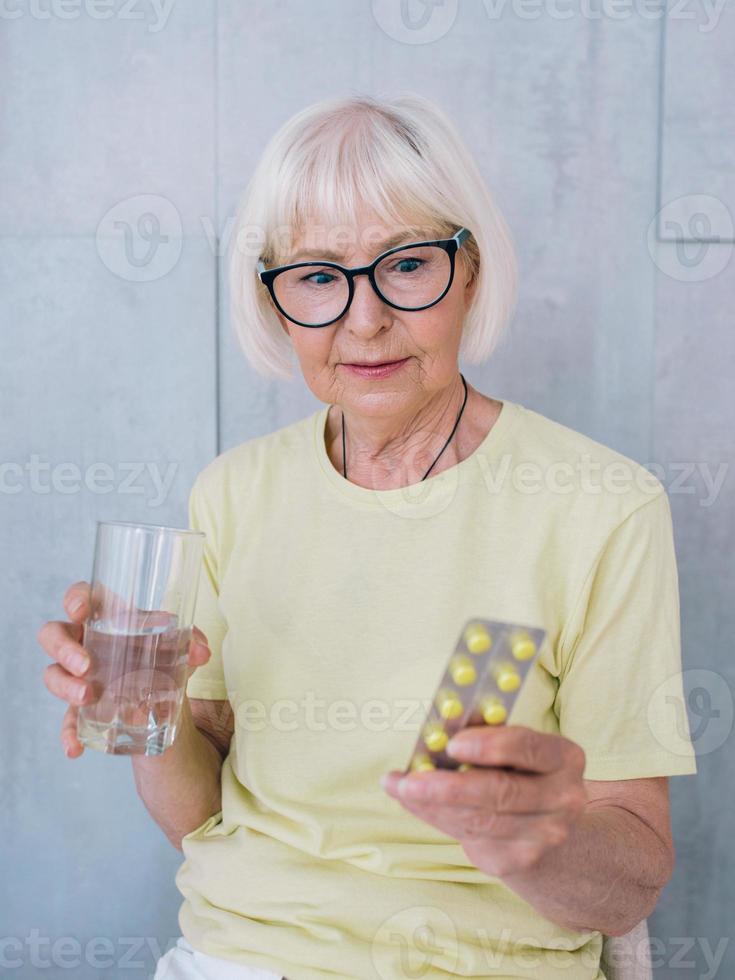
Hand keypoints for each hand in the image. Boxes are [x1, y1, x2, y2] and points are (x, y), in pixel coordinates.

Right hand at [37, 580, 211, 758]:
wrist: (163, 698)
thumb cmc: (163, 657)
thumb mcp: (178, 648)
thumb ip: (191, 644)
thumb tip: (201, 652)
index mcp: (107, 618)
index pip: (81, 597)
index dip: (75, 599)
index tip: (80, 612)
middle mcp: (86, 643)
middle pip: (53, 633)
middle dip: (64, 648)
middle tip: (86, 665)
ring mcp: (78, 676)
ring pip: (52, 673)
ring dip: (64, 686)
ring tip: (87, 697)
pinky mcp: (79, 707)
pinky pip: (66, 719)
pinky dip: (68, 733)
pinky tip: (75, 747)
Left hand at [381, 724, 586, 876]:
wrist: (547, 829)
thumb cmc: (521, 772)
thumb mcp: (515, 747)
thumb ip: (485, 731)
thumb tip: (442, 717)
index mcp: (565, 758)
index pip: (529, 747)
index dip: (490, 745)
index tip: (452, 743)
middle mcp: (563, 799)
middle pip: (501, 792)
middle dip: (450, 786)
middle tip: (408, 779)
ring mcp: (544, 835)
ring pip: (479, 819)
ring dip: (431, 802)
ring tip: (398, 786)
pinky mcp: (519, 860)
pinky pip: (468, 836)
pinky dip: (434, 816)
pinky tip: (412, 801)